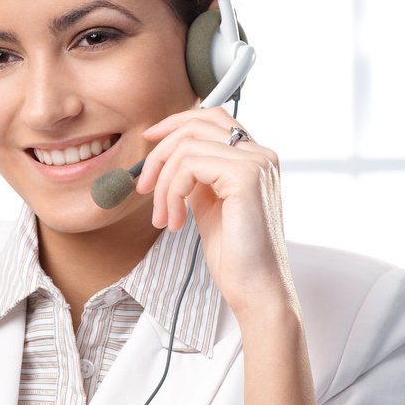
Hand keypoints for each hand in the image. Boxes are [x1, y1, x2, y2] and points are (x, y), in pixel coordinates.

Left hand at [135, 107, 297, 320]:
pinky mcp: (245, 176)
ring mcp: (255, 162)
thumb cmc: (235, 255)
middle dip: (160, 153)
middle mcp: (260, 154)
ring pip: (186, 147)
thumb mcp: (210, 206)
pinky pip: (189, 165)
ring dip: (163, 185)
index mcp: (255, 158)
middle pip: (196, 124)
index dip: (176, 123)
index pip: (212, 118)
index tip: (149, 141)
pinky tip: (176, 221)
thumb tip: (170, 162)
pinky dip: (172, 192)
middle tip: (143, 187)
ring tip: (164, 217)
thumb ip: (198, 179)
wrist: (255, 286)